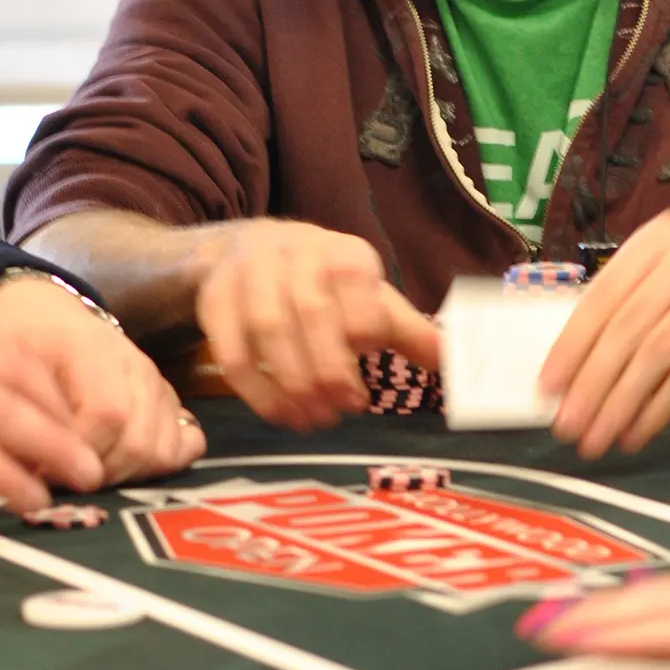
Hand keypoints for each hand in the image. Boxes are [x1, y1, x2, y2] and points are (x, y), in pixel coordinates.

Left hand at [0, 276, 205, 482]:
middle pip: (139, 442)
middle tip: (63, 480)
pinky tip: (124, 466)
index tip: (43, 470)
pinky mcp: (174, 404)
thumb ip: (14, 408)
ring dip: (125, 476)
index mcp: (96, 350)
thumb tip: (31, 470)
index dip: (78, 452)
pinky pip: (188, 446)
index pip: (107, 414)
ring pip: (164, 451)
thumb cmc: (22, 343)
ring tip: (87, 473)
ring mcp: (162, 387)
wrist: (51, 319)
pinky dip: (160, 466)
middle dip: (99, 473)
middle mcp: (139, 368)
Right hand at [195, 220, 440, 429]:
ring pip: (268, 331)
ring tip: (316, 419)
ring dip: (293, 384)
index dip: (362, 324)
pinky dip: (257, 391)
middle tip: (345, 408)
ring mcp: (249, 273)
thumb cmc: (324, 284)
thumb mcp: (371, 298)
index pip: (354, 283)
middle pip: (310, 312)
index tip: (369, 362)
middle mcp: (294, 253)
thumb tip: (454, 362)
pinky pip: (231, 350)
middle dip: (329, 368)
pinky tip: (283, 414)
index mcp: (343, 252)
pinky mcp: (214, 299)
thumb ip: (410, 331)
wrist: (246, 250)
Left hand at [541, 210, 669, 458]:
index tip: (547, 389)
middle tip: (569, 426)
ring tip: (600, 437)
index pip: (604, 294)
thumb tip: (567, 376)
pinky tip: (640, 432)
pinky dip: (660, 407)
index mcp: (663, 237)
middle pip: (628, 325)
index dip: (571, 345)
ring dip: (621, 402)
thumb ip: (630, 317)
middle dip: (591, 383)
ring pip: (658, 351)